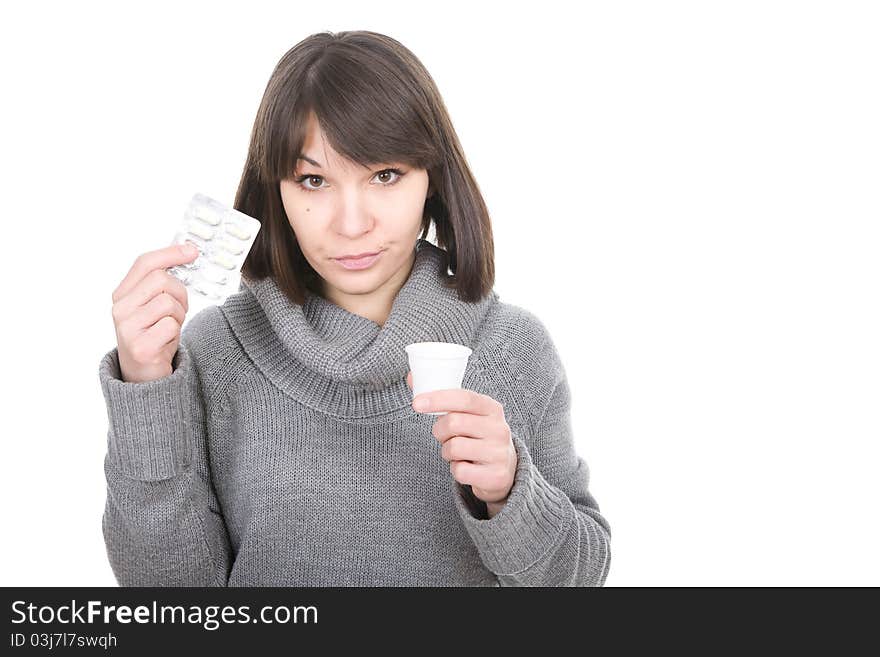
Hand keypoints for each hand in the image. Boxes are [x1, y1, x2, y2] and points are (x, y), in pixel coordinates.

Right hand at [111, 243, 198, 382]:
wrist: (144, 376)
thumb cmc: (154, 336)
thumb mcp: (153, 306)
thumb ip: (162, 283)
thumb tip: (186, 252)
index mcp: (122, 294)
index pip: (145, 263)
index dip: (170, 252)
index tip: (192, 250)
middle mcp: (120, 308)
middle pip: (162, 280)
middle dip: (180, 293)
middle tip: (179, 309)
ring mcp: (127, 328)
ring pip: (169, 302)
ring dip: (179, 315)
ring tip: (169, 327)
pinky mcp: (140, 347)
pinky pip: (171, 325)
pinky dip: (176, 333)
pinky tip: (166, 342)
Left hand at [406, 372, 516, 516]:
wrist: (504, 469)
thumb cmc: (477, 436)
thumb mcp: (468, 415)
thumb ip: (444, 398)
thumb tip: (412, 377)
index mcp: (492, 408)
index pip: (464, 398)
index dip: (438, 399)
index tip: (417, 403)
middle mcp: (499, 429)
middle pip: (453, 423)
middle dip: (439, 430)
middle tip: (444, 435)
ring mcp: (499, 453)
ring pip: (453, 448)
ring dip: (447, 451)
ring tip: (458, 452)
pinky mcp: (496, 475)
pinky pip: (459, 471)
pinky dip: (456, 470)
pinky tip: (467, 466)